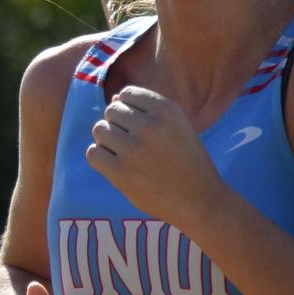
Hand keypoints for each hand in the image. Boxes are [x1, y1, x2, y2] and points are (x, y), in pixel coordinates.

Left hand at [86, 85, 219, 222]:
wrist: (200, 200)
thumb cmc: (187, 162)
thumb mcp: (178, 125)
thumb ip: (148, 110)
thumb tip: (113, 98)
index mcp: (166, 109)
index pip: (126, 94)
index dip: (128, 110)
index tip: (140, 128)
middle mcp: (150, 125)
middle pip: (111, 111)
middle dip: (117, 125)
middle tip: (133, 145)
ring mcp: (134, 148)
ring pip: (99, 130)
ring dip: (107, 141)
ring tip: (124, 155)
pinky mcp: (121, 172)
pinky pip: (93, 153)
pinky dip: (100, 159)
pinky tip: (115, 166)